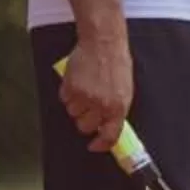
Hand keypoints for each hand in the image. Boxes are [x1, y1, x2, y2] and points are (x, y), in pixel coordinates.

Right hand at [59, 34, 135, 153]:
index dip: (101, 145)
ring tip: (85, 88)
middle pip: (85, 127)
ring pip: (72, 114)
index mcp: (119, 106)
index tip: (95, 146)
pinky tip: (77, 81)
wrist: (103, 43)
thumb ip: (116, 108)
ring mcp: (84, 97)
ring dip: (76, 105)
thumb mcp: (125, 89)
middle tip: (89, 107)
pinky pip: (64, 100)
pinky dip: (68, 94)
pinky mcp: (70, 88)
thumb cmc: (116, 63)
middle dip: (85, 120)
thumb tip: (108, 125)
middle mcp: (101, 105)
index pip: (110, 136)